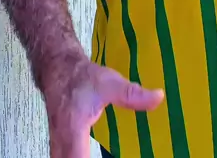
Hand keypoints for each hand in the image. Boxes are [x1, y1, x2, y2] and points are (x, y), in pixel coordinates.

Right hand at [43, 53, 163, 157]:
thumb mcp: (110, 83)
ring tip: (96, 157)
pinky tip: (87, 156)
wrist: (58, 68)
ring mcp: (57, 144)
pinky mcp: (58, 143)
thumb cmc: (84, 77)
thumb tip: (159, 97)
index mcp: (74, 130)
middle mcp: (61, 141)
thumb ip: (132, 94)